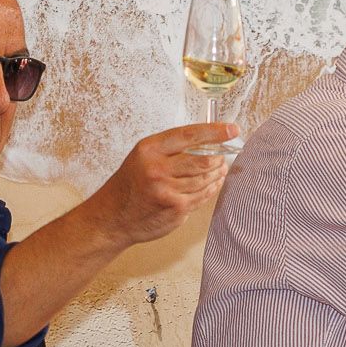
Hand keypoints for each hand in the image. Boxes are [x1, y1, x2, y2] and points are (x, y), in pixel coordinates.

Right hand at [91, 127, 232, 246]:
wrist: (114, 216)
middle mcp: (158, 169)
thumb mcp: (144, 156)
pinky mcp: (176, 209)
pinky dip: (212, 187)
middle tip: (224, 153)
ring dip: (218, 173)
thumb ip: (172, 148)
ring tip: (220, 168)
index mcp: (150, 150)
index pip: (189, 135)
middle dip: (219, 157)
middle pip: (203, 160)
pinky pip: (203, 195)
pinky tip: (214, 182)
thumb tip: (208, 141)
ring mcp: (168, 191)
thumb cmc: (131, 183)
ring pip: (206, 179)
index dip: (214, 132)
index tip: (231, 129)